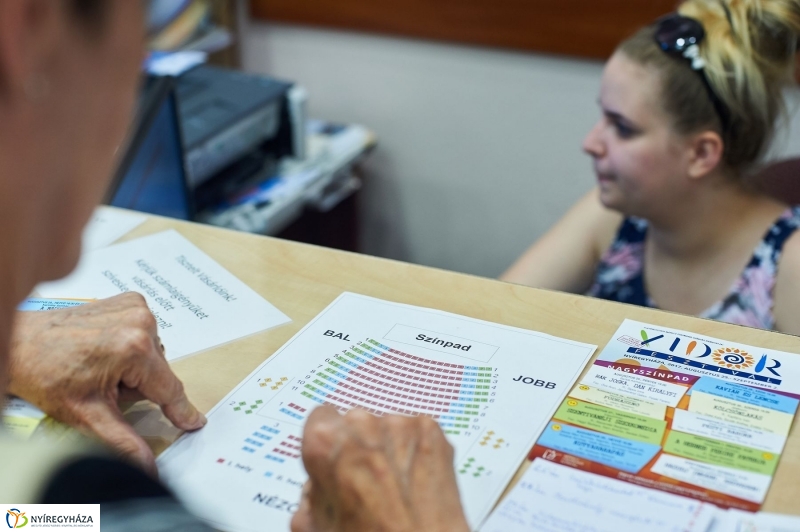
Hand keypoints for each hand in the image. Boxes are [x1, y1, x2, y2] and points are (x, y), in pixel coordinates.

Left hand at [7, 292, 205, 472]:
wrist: (21, 342)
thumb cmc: (46, 372)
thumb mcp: (86, 415)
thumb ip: (122, 441)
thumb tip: (146, 465)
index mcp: (135, 348)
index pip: (169, 388)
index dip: (180, 410)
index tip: (194, 422)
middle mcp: (141, 322)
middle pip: (159, 371)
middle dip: (138, 386)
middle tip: (103, 386)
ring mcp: (136, 307)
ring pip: (152, 354)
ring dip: (134, 366)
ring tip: (100, 367)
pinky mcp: (130, 300)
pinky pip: (144, 334)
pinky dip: (130, 346)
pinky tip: (104, 350)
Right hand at [292, 406, 469, 531]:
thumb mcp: (318, 525)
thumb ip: (309, 494)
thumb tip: (315, 486)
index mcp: (324, 441)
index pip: (320, 418)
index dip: (329, 444)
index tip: (336, 458)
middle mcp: (362, 424)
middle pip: (356, 422)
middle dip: (360, 446)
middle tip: (368, 481)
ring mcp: (399, 424)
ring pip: (388, 427)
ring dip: (389, 447)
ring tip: (395, 485)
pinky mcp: (431, 430)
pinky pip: (416, 433)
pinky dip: (416, 450)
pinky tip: (414, 480)